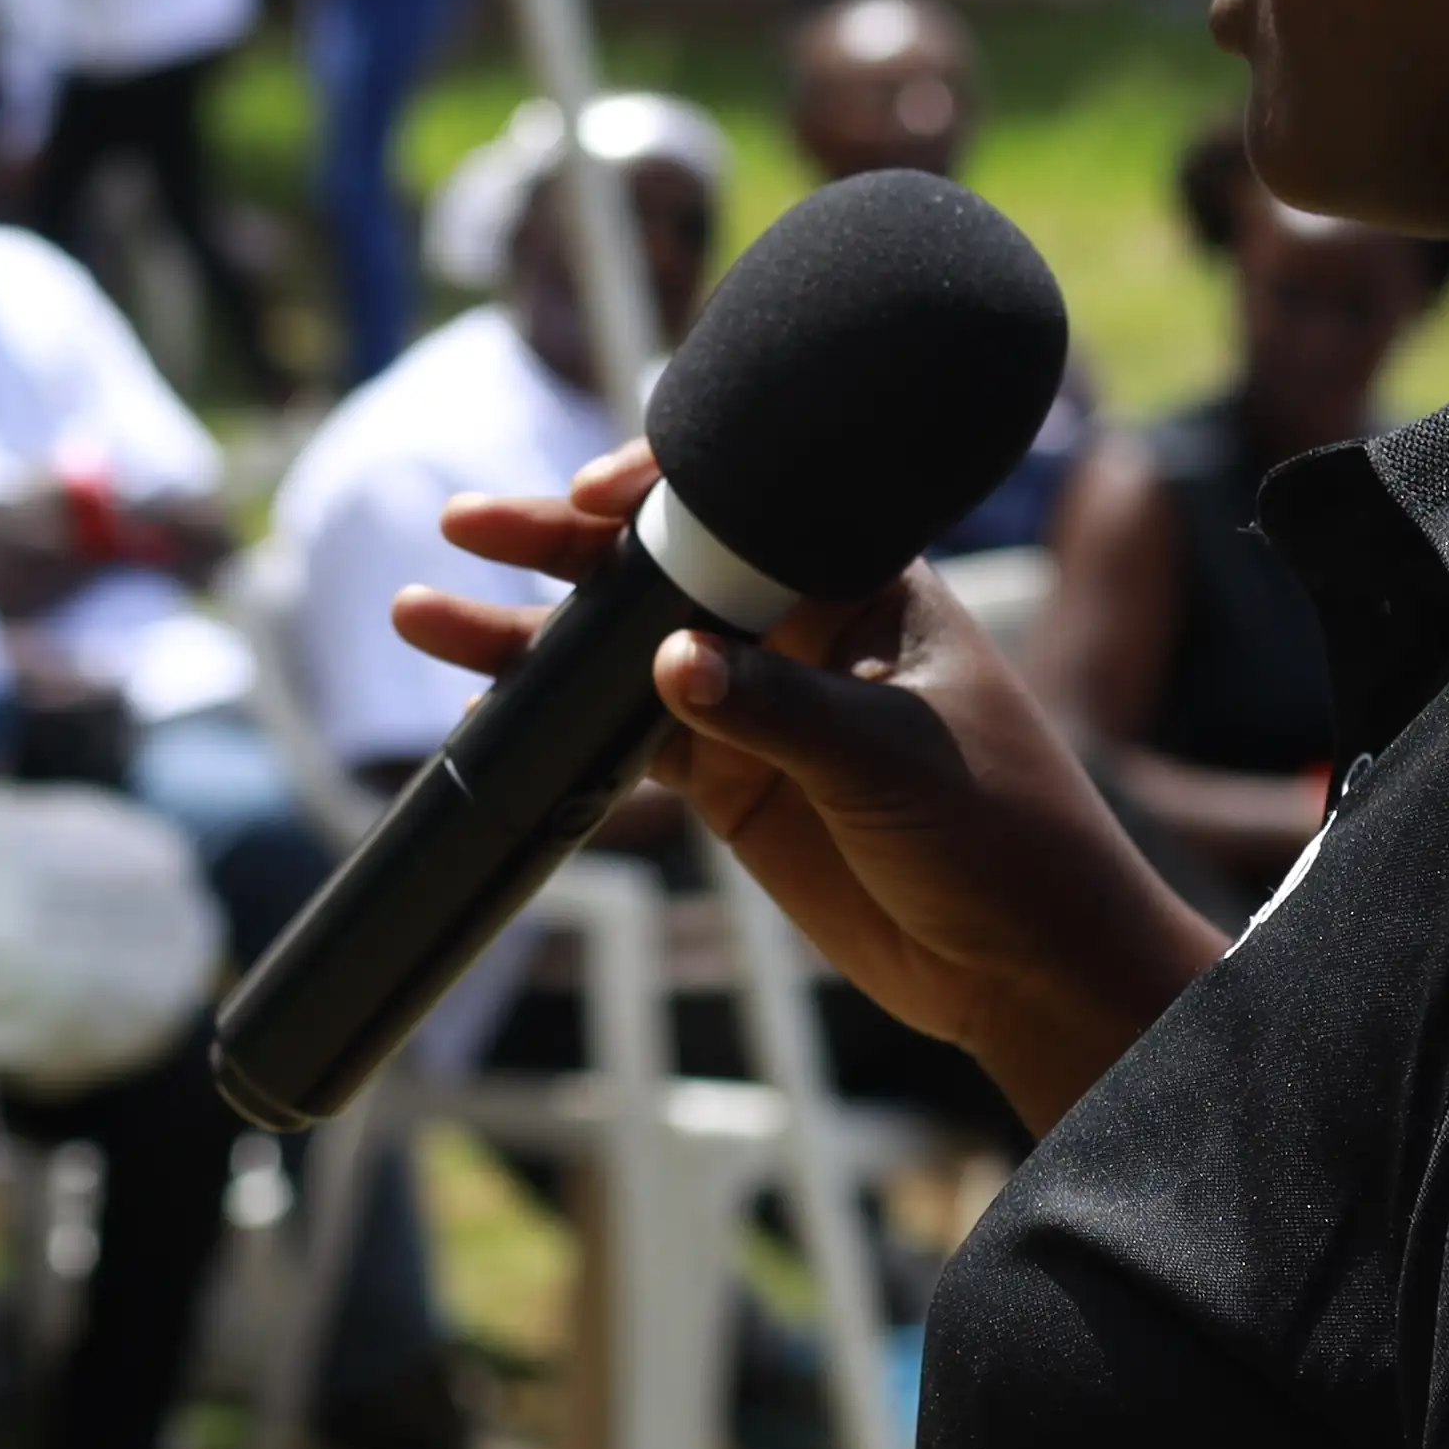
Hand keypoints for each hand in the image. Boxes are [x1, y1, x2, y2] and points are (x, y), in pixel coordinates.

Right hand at [407, 440, 1225, 1133]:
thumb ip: (781, 710)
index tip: (593, 496)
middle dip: (562, 545)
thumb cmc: (1006, 833)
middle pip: (662, 564)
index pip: (747, 500)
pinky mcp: (728, 779)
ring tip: (425, 614)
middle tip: (468, 524)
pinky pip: (622, 739)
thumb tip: (669, 663)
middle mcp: (802, 624)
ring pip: (625, 650)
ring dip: (532, 636)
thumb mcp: (894, 761)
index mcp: (866, 579)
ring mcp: (758, 701)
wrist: (1023, 965)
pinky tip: (485, 716)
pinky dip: (555, 729)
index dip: (661, 484)